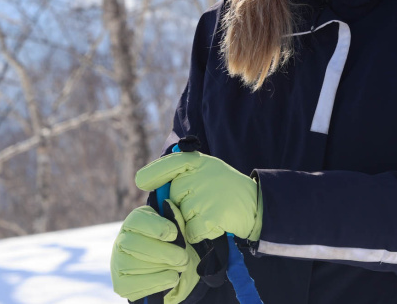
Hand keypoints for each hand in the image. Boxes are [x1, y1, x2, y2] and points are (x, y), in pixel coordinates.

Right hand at [110, 202, 200, 303]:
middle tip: (183, 257)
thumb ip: (174, 218)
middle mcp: (121, 241)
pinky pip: (136, 284)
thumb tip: (168, 204)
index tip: (174, 233)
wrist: (166, 269)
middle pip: (134, 244)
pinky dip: (158, 281)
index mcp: (134, 222)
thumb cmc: (170, 244)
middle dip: (163, 252)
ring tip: (181, 266)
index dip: (156, 227)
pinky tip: (172, 277)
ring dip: (164, 267)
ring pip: (137, 265)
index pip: (137, 220)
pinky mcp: (121, 284)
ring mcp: (119, 263)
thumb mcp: (175, 229)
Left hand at [135, 152, 261, 243]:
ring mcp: (204, 196)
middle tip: (205, 201)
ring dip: (191, 221)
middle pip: (172, 198)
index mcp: (197, 162)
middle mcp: (199, 176)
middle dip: (181, 205)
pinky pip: (190, 232)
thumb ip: (181, 173)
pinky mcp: (211, 216)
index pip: (170, 164)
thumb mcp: (205, 171)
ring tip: (212, 211)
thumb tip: (149, 184)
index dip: (153, 173)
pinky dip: (199, 234)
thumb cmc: (224, 188)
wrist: (255, 205)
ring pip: (180, 217)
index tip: (141, 182)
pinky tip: (214, 224)